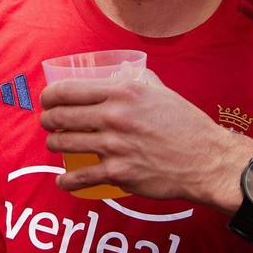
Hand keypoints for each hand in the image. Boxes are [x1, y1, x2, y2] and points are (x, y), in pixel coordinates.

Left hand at [40, 71, 252, 208]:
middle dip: (47, 121)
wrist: (206, 160)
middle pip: (59, 117)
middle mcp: (114, 116)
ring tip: (56, 145)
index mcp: (122, 92)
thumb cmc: (186, 124)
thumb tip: (119, 71)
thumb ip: (136, 79)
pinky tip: (64, 180)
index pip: (67, 90)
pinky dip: (66, 180)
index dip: (49, 96)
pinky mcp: (118, 173)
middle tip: (49, 124)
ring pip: (63, 144)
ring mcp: (114, 146)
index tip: (47, 101)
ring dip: (53, 145)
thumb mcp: (160, 90)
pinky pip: (79, 177)